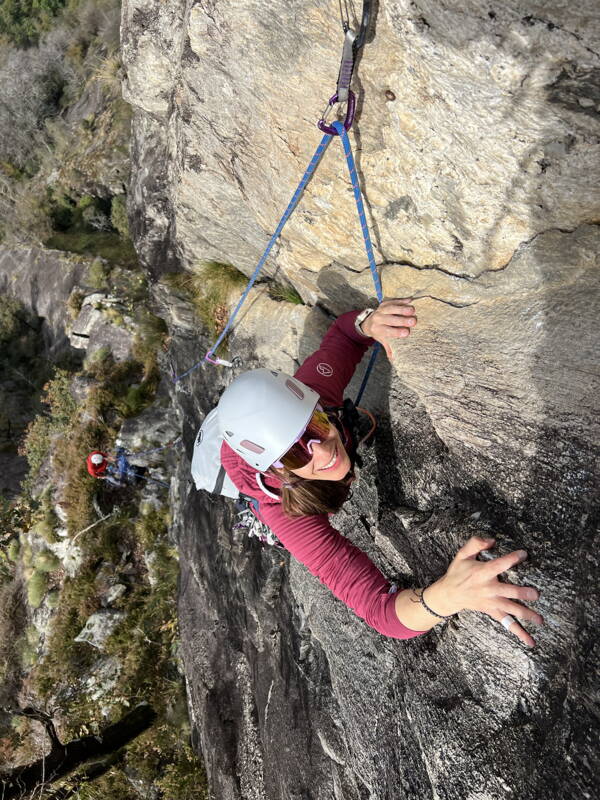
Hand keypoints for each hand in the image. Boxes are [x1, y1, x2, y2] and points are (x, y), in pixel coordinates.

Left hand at [361, 298, 416, 358]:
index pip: (387, 331)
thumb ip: (389, 348)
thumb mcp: (382, 340)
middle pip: (390, 319)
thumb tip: (394, 359)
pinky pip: (393, 301)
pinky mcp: (384, 303)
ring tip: (413, 310)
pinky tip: (410, 301)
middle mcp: (378, 319)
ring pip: (391, 308)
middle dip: (402, 320)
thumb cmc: (379, 332)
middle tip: (413, 321)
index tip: (407, 333)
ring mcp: (380, 310)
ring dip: (402, 309)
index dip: (397, 332)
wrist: (369, 321)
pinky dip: (401, 301)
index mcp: (377, 329)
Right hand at [427, 536, 542, 646]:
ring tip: (540, 620)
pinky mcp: (492, 611)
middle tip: (535, 594)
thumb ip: (475, 543)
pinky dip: (518, 633)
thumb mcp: (462, 554)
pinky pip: (506, 623)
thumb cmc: (458, 572)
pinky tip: (530, 641)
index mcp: (482, 573)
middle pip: (507, 592)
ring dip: (526, 614)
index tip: (523, 554)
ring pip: (510, 609)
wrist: (449, 594)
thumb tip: (492, 540)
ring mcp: (491, 602)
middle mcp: (488, 589)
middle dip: (521, 594)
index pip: (499, 565)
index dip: (511, 559)